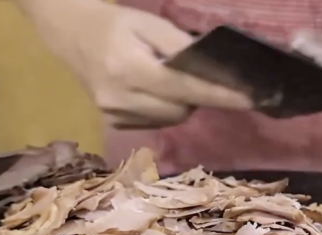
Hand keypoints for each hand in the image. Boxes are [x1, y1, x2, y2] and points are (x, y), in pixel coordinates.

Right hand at [17, 0, 251, 128]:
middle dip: (199, 95)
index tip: (251, 99)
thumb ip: (180, 46)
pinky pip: (156, 123)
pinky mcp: (114, 124)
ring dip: (181, 103)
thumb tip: (215, 69)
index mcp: (129, 69)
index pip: (186, 88)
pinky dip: (164, 109)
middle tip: (200, 76)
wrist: (71, 34)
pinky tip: (153, 91)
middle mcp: (121, 98)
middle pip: (181, 109)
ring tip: (168, 80)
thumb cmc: (116, 25)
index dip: (220, 95)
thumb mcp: (148, 23)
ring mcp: (115, 115)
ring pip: (171, 119)